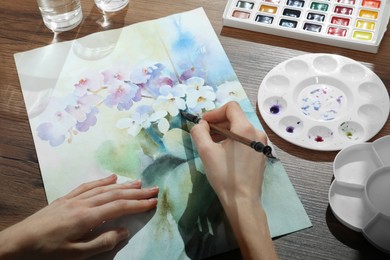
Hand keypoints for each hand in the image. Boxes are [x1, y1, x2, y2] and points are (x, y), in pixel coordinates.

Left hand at [0, 174, 157, 259]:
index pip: (120, 207)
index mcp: (87, 217)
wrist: (18, 242)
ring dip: (123, 184)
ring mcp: (74, 198)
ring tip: (138, 182)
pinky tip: (111, 178)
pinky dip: (102, 181)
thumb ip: (102, 242)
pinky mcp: (66, 198)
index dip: (138, 204)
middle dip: (136, 192)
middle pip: (115, 194)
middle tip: (153, 189)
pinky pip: (88, 186)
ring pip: (104, 188)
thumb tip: (124, 231)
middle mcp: (83, 203)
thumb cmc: (47, 251)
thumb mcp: (76, 254)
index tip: (153, 202)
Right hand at [190, 101, 276, 259]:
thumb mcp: (206, 152)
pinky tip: (224, 153)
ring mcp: (261, 143)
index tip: (203, 124)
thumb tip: (201, 124)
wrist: (243, 201)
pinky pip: (246, 139)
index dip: (214, 112)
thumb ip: (199, 132)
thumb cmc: (224, 176)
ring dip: (224, 132)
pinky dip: (233, 140)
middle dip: (218, 123)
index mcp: (245, 129)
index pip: (231, 107)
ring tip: (212, 144)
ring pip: (240, 129)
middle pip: (235, 118)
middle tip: (204, 135)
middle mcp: (257, 132)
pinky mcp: (261, 153)